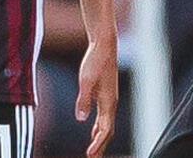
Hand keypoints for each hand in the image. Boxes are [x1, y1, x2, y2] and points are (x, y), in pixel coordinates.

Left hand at [76, 38, 117, 157]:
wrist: (104, 46)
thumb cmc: (95, 61)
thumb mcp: (86, 80)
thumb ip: (84, 100)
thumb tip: (81, 120)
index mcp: (108, 102)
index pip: (105, 130)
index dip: (98, 144)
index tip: (89, 155)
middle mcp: (111, 103)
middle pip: (107, 131)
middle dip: (101, 146)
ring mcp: (109, 99)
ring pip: (106, 125)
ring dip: (100, 139)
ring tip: (94, 151)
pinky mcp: (106, 94)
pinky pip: (104, 116)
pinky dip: (99, 127)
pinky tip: (93, 131)